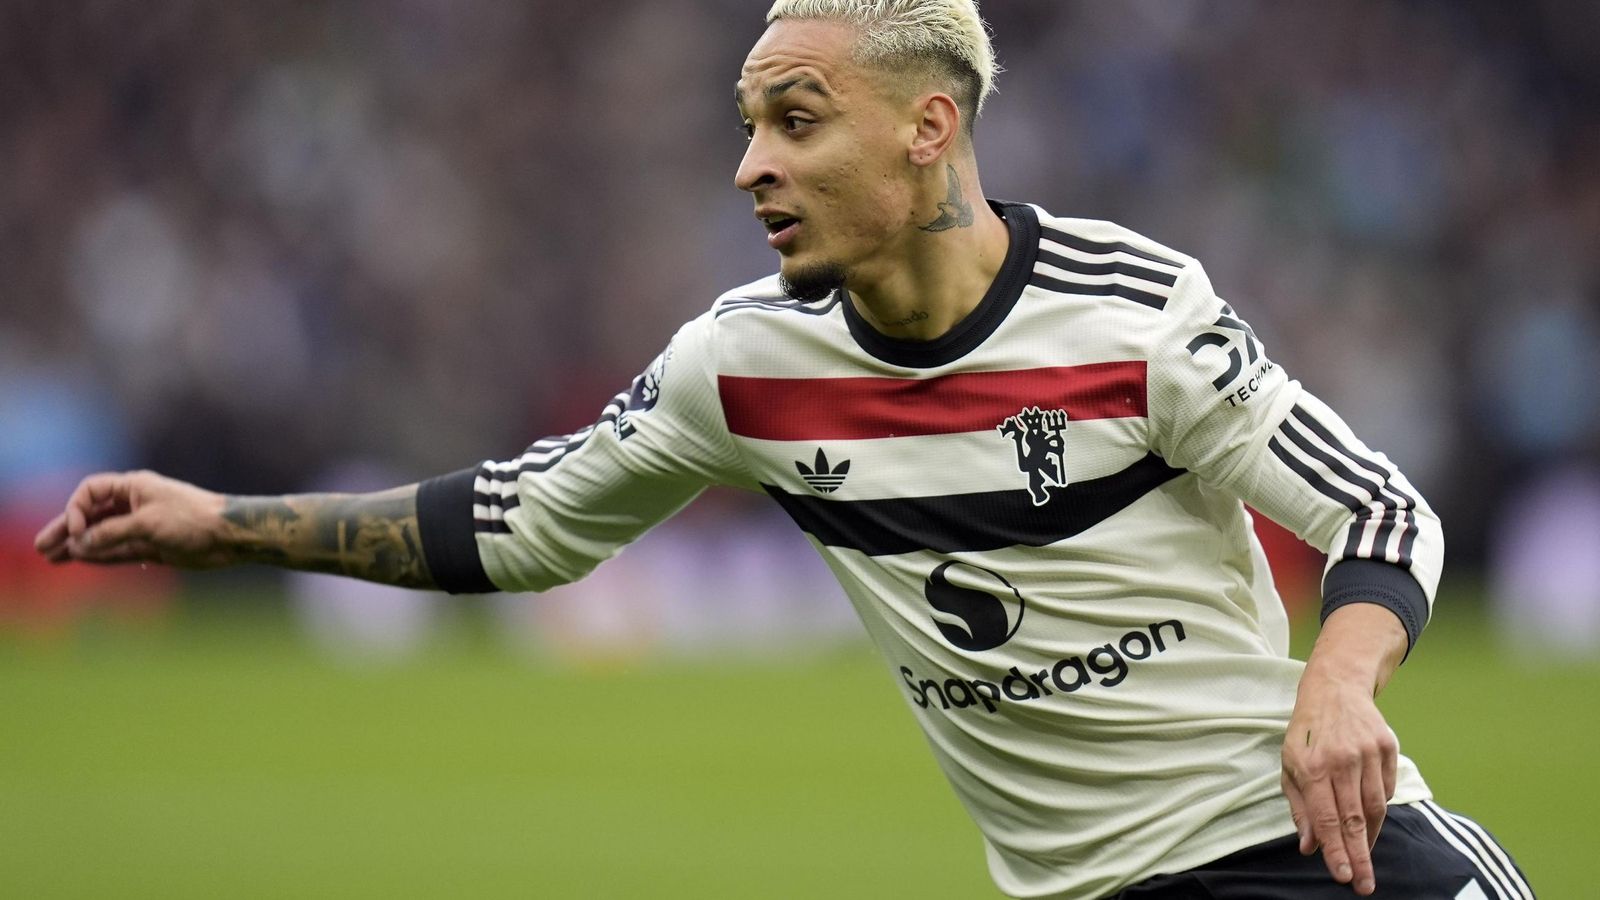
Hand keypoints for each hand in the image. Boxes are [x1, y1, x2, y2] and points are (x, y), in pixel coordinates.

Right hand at [34, 471, 229, 567]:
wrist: (230, 536)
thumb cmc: (193, 519)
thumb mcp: (148, 524)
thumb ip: (112, 533)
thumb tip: (81, 543)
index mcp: (134, 487)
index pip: (91, 492)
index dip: (76, 510)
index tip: (78, 532)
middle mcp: (134, 504)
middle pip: (91, 516)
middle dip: (67, 530)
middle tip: (42, 547)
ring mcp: (141, 525)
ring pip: (102, 535)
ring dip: (78, 546)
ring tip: (52, 558)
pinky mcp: (151, 545)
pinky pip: (117, 549)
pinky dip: (99, 554)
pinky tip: (80, 560)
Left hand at [1281, 605, 1406, 896]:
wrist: (1334, 687)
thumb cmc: (1306, 732)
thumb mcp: (1289, 764)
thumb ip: (1299, 806)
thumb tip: (1309, 845)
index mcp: (1312, 765)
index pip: (1327, 818)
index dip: (1335, 850)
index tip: (1343, 876)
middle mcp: (1342, 760)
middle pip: (1355, 819)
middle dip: (1360, 857)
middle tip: (1364, 885)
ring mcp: (1368, 753)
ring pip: (1375, 807)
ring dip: (1370, 838)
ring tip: (1365, 858)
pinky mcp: (1388, 747)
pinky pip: (1387, 789)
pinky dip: (1379, 807)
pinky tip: (1369, 816)